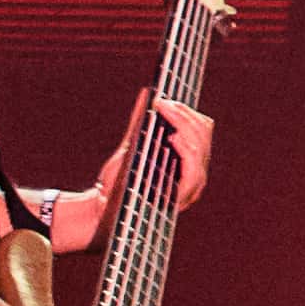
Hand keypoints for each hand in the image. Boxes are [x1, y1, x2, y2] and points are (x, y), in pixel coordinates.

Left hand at [46, 97, 214, 252]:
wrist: (100, 212)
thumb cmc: (116, 183)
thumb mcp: (130, 147)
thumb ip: (141, 122)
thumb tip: (147, 93)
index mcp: (187, 162)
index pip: (203, 130)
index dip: (187, 111)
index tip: (163, 99)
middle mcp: (194, 174)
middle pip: (204, 134)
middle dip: (184, 113)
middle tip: (162, 102)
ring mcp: (190, 187)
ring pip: (201, 147)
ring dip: (184, 124)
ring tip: (165, 112)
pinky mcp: (180, 198)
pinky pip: (193, 170)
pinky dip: (186, 151)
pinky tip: (173, 137)